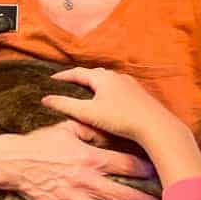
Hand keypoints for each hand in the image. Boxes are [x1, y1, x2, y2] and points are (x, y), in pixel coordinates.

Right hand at [0, 121, 160, 199]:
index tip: (160, 173)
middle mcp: (84, 180)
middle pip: (121, 195)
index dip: (146, 170)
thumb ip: (92, 130)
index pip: (126, 165)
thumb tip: (111, 131)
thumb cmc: (41, 142)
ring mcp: (72, 199)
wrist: (13, 160)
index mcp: (89, 158)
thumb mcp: (68, 128)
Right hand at [43, 66, 176, 145]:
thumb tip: (45, 99)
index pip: (77, 72)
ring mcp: (129, 84)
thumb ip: (66, 105)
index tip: (51, 79)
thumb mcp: (88, 113)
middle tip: (66, 83)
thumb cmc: (120, 119)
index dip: (63, 76)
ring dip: (93, 83)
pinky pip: (117, 87)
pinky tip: (106, 100)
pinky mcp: (138, 93)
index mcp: (102, 77)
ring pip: (106, 80)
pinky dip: (106, 90)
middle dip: (78, 77)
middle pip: (92, 74)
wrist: (155, 126)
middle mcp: (116, 76)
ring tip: (84, 90)